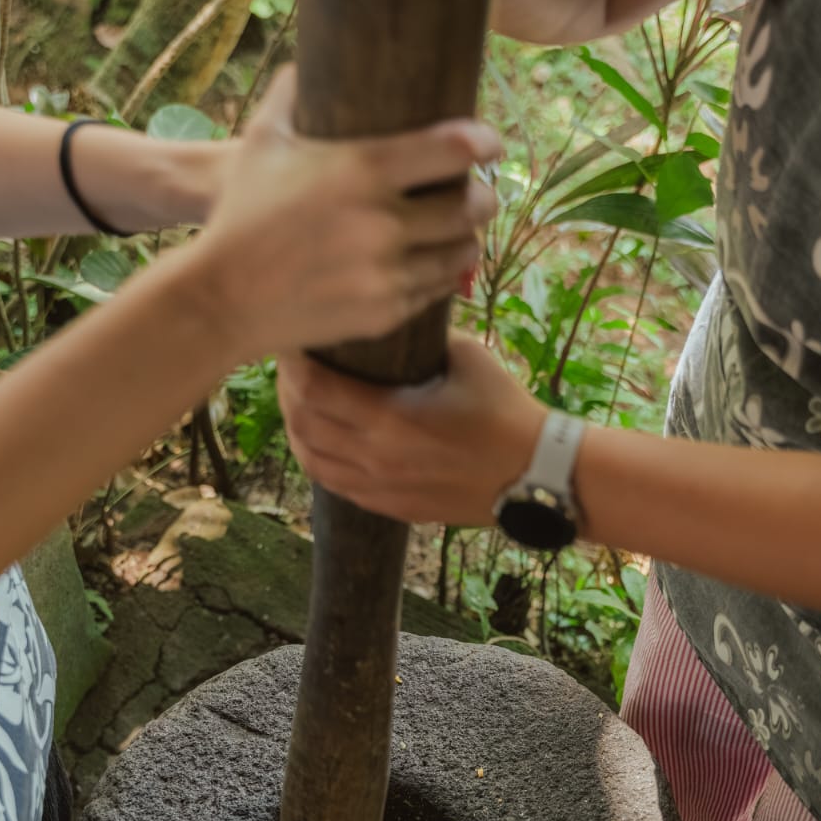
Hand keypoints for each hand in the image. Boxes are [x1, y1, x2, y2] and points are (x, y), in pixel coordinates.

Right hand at [195, 67, 499, 356]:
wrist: (220, 298)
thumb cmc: (239, 215)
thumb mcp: (260, 144)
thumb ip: (288, 97)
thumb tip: (303, 60)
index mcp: (362, 170)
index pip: (453, 149)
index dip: (484, 143)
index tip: (491, 143)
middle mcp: (383, 222)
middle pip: (470, 206)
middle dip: (481, 197)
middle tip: (477, 193)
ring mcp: (387, 273)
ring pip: (460, 253)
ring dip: (467, 240)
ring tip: (461, 231)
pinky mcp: (384, 312)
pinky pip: (435, 292)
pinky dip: (441, 276)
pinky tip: (436, 266)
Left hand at [278, 331, 547, 525]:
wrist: (533, 474)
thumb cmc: (504, 410)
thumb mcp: (466, 357)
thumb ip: (420, 338)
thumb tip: (391, 314)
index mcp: (391, 417)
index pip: (313, 389)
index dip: (292, 365)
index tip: (292, 344)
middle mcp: (376, 457)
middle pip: (302, 424)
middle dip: (287, 392)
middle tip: (290, 370)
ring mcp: (380, 488)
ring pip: (310, 460)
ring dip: (296, 428)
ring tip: (298, 403)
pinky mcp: (390, 506)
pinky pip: (334, 484)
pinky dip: (316, 458)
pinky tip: (320, 438)